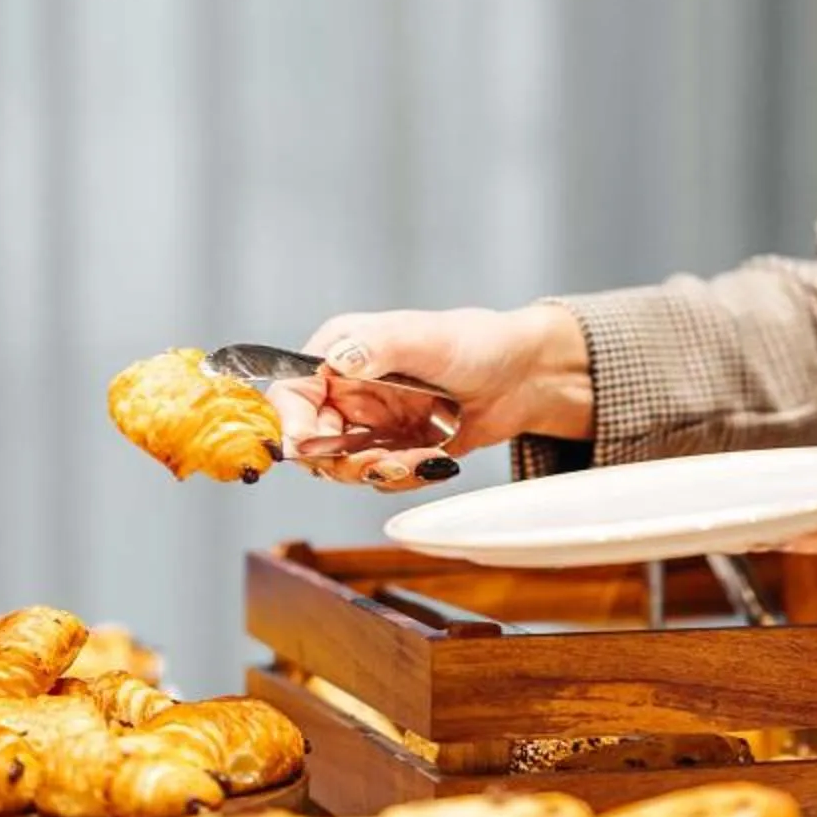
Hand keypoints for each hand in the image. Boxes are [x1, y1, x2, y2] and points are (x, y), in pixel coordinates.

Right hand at [289, 304, 594, 489]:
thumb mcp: (426, 337)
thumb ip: (378, 345)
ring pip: (344, 469)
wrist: (526, 376)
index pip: (291, 397)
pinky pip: (382, 479)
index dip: (294, 427)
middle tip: (386, 461)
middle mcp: (346, 390)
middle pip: (312, 444)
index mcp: (340, 352)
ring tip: (422, 459)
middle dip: (346, 461)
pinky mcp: (394, 449)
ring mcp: (370, 423)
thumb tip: (336, 359)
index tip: (314, 447)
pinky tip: (438, 459)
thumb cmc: (478, 343)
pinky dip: (406, 478)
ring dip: (381, 472)